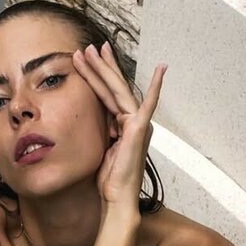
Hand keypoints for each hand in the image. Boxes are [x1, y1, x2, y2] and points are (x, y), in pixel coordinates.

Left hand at [72, 42, 166, 207]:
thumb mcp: (100, 148)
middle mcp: (131, 120)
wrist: (116, 198)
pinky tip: (161, 70)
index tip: (85, 61)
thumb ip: (100, 131)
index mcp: (121, 124)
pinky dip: (156, 88)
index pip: (105, 96)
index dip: (95, 78)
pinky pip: (149, 104)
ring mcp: (137, 123)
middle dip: (99, 66)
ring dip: (105, 69)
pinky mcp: (140, 129)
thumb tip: (91, 121)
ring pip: (119, 90)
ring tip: (92, 51)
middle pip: (112, 87)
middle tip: (87, 47)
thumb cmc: (109, 180)